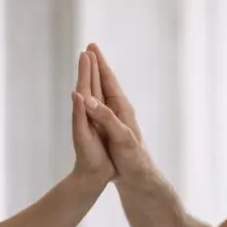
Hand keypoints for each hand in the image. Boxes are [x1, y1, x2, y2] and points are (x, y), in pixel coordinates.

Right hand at [77, 43, 151, 183]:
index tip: (91, 47)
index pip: (109, 80)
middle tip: (88, 48)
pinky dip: (92, 96)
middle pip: (105, 82)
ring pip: (101, 93)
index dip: (100, 64)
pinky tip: (91, 98)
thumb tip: (88, 98)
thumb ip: (106, 118)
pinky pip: (99, 107)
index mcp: (122, 109)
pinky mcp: (111, 130)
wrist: (139, 178)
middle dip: (97, 65)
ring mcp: (115, 120)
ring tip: (88, 67)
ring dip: (94, 78)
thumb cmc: (133, 159)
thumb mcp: (122, 137)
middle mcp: (119, 111)